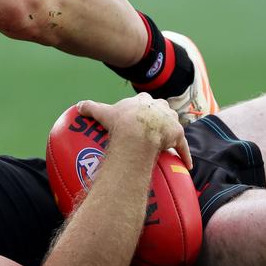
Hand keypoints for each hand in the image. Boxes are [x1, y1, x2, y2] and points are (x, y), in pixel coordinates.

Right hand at [76, 94, 191, 168]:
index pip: (144, 101)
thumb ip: (90, 107)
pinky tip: (187, 165)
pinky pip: (182, 147)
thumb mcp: (102, 112)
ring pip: (172, 124)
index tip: (136, 115)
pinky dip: (184, 155)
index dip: (140, 108)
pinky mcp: (178, 135)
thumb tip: (78, 106)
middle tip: (150, 128)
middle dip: (157, 116)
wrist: (137, 133)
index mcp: (143, 100)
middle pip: (161, 109)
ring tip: (164, 141)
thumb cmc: (120, 122)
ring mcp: (170, 120)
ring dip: (170, 131)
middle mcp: (159, 106)